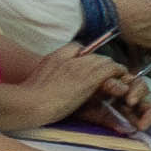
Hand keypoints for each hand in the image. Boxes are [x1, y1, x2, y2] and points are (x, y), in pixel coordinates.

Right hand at [0, 47, 141, 131]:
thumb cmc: (29, 100)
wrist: (29, 104)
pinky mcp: (89, 78)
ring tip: (118, 79)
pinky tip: (121, 82)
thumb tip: (59, 84)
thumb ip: (49, 76)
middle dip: (103, 64)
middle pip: (94, 55)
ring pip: (106, 60)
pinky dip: (118, 73)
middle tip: (109, 76)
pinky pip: (111, 69)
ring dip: (113, 69)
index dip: (87, 57)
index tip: (90, 68)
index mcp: (54, 57)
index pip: (77, 47)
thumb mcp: (36, 81)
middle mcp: (68, 58)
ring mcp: (79, 67)